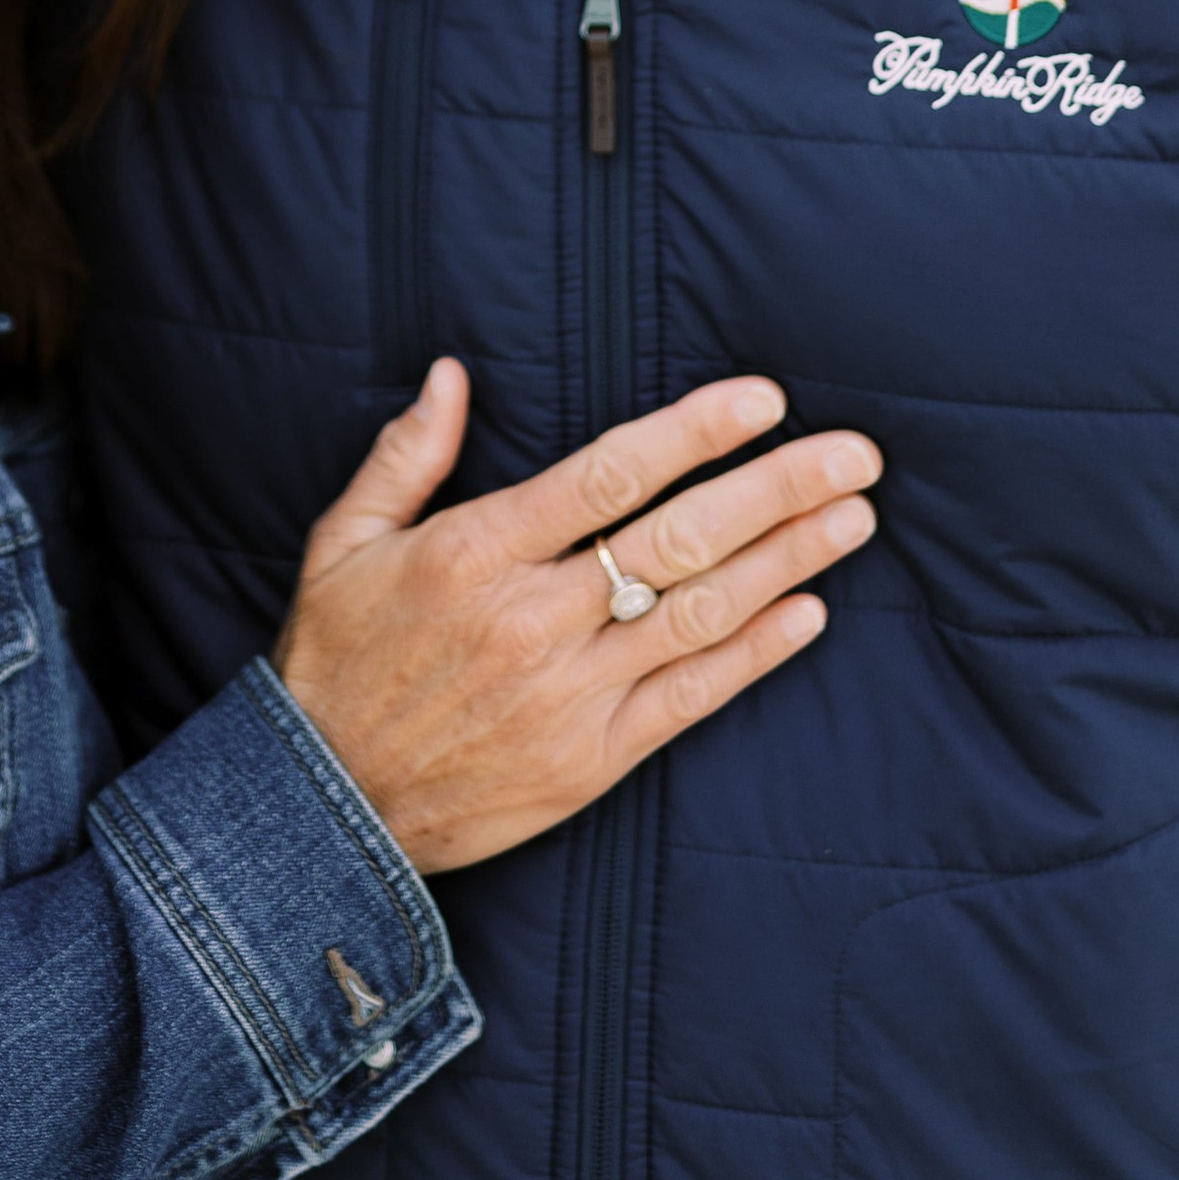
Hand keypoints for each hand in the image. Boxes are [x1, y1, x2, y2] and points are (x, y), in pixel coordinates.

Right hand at [273, 367, 876, 870]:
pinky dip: (755, 654)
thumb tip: (452, 372)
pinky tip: (807, 613)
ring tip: (852, 518)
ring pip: (701, 614)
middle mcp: (534, 619)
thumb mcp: (342, 540)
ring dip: (788, 561)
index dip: (696, 432)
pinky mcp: (591, 760)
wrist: (325, 806)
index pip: (611, 475)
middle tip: (853, 454)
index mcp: (476, 552)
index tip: (765, 400)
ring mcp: (570, 694)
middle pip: (680, 539)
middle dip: (777, 489)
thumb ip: (407, 454)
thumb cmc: (334, 660)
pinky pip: (691, 697)